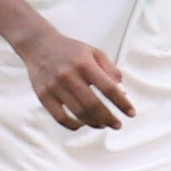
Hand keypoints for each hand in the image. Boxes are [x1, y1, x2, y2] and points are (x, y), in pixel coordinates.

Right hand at [18, 29, 135, 129]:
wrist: (39, 45)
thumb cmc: (69, 50)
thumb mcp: (93, 52)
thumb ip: (110, 69)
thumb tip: (122, 91)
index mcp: (85, 64)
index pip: (108, 88)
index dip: (122, 103)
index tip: (131, 112)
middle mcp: (69, 76)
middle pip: (93, 105)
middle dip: (109, 118)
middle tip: (117, 125)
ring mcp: (55, 87)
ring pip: (79, 113)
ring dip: (94, 122)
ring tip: (103, 124)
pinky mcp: (44, 96)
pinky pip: (60, 117)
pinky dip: (73, 125)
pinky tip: (82, 124)